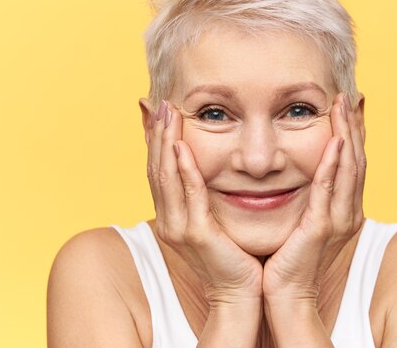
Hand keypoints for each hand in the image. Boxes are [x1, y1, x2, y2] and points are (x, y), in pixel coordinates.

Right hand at [143, 100, 263, 305]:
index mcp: (171, 215)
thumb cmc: (232, 254)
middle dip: (158, 135)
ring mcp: (179, 228)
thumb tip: (201, 169)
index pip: (158, 170)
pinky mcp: (197, 234)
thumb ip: (203, 194)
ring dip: (167, 143)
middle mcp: (168, 220)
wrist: (239, 292)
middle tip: (161, 104)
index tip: (161, 111)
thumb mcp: (211, 219)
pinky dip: (185, 170)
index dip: (156, 140)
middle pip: (156, 169)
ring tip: (169, 115)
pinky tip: (183, 148)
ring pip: (167, 177)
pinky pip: (190, 195)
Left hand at [262, 92, 365, 302]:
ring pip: (347, 169)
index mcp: (343, 209)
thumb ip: (309, 199)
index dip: (353, 133)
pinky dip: (332, 165)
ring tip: (341, 106)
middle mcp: (347, 212)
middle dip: (352, 126)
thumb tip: (300, 175)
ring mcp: (336, 220)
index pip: (352, 163)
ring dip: (345, 135)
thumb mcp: (304, 223)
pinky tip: (334, 142)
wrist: (287, 295)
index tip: (347, 106)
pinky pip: (327, 190)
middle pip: (355, 160)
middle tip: (347, 96)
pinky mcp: (320, 229)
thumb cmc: (291, 259)